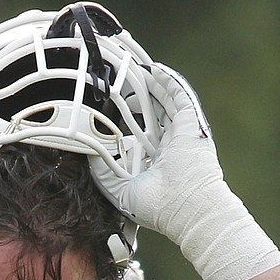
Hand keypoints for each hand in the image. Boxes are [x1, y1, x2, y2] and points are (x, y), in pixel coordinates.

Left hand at [89, 63, 279, 279]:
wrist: (187, 210)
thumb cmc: (158, 208)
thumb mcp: (120, 191)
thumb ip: (102, 173)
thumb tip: (87, 154)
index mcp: (158, 162)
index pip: (142, 134)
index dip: (128, 118)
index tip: (110, 106)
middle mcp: (171, 146)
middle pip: (153, 113)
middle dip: (137, 96)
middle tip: (119, 81)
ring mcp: (183, 134)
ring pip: (165, 102)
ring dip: (151, 85)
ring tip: (134, 69)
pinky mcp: (192, 125)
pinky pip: (180, 97)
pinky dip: (168, 82)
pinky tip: (154, 71)